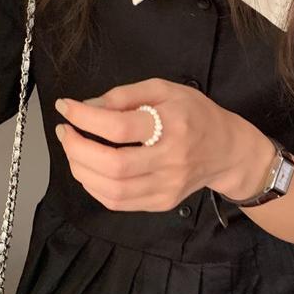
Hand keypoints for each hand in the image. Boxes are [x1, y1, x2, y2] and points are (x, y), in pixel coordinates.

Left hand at [55, 80, 275, 216]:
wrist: (227, 151)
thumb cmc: (195, 115)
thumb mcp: (165, 89)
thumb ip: (125, 95)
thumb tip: (87, 107)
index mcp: (172, 125)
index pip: (119, 127)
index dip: (85, 118)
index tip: (66, 108)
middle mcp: (171, 160)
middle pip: (113, 165)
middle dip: (78, 149)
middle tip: (65, 132)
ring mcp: (167, 187)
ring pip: (113, 190)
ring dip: (82, 170)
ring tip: (73, 150)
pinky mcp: (162, 203)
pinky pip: (118, 202)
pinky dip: (94, 187)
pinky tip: (89, 170)